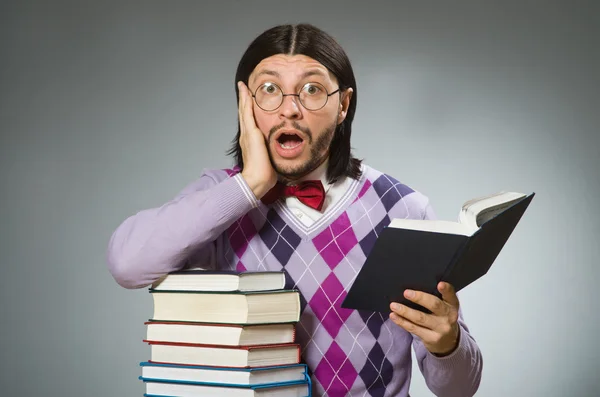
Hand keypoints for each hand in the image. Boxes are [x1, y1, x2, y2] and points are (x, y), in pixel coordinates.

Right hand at [237, 81, 276, 197]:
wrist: (257, 179)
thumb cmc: (264, 173)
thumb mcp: (269, 159)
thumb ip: (272, 153)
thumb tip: (280, 153)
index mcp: (250, 141)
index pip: (249, 122)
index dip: (248, 111)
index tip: (248, 102)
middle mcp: (246, 135)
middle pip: (244, 113)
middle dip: (244, 100)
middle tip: (243, 88)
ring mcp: (247, 133)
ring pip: (244, 111)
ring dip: (244, 97)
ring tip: (243, 87)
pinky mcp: (250, 132)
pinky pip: (247, 113)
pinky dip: (246, 102)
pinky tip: (246, 92)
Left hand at [389, 282, 459, 355]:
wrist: (448, 342)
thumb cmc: (443, 318)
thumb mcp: (445, 307)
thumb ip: (437, 297)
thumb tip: (415, 286)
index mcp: (452, 305)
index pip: (451, 295)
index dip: (446, 289)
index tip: (440, 284)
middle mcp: (449, 317)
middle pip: (434, 305)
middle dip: (419, 298)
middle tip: (406, 293)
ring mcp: (440, 329)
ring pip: (420, 318)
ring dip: (405, 311)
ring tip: (394, 305)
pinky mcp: (431, 338)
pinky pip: (413, 328)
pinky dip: (402, 322)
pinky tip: (394, 316)